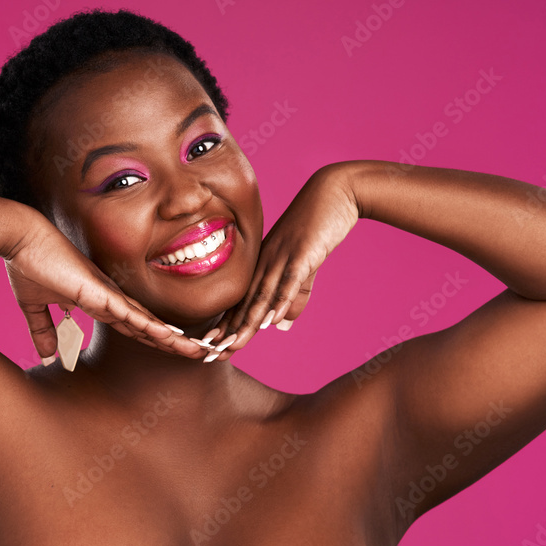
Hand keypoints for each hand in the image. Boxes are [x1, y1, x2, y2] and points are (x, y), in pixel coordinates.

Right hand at [4, 214, 202, 362]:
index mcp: (97, 300)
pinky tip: (170, 338)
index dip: (152, 338)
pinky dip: (150, 327)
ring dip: (171, 339)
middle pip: (148, 325)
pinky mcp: (98, 292)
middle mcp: (108, 297)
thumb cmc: (27, 265)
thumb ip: (44, 329)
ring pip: (147, 322)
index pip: (133, 325)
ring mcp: (106, 295)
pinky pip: (130, 314)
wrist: (20, 238)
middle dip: (173, 341)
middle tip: (199, 353)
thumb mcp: (34, 307)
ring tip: (198, 351)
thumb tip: (48, 354)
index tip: (172, 349)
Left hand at [204, 164, 360, 360]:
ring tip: (234, 345)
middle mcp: (267, 261)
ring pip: (262, 294)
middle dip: (229, 331)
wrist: (334, 191)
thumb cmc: (318, 227)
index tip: (211, 348)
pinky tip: (272, 319)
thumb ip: (293, 295)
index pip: (242, 301)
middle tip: (211, 354)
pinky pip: (289, 280)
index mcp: (263, 264)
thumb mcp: (304, 267)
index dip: (227, 326)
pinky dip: (281, 300)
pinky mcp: (303, 253)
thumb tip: (280, 326)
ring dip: (248, 322)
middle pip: (245, 302)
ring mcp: (283, 256)